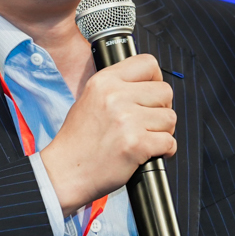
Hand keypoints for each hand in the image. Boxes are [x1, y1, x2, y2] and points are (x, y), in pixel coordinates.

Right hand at [37, 53, 175, 210]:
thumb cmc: (77, 142)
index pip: (148, 63)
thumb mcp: (89, 99)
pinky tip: (150, 153)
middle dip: (162, 109)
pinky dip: (165, 150)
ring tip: (146, 139)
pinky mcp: (136, 144)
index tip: (152, 95)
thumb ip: (116, 88)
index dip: (156, 79)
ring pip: (170, 118)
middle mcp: (116, 96)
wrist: (64, 172)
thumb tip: (146, 85)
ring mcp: (127, 120)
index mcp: (104, 81)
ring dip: (164, 131)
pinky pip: (170, 142)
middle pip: (165, 91)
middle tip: (149, 123)